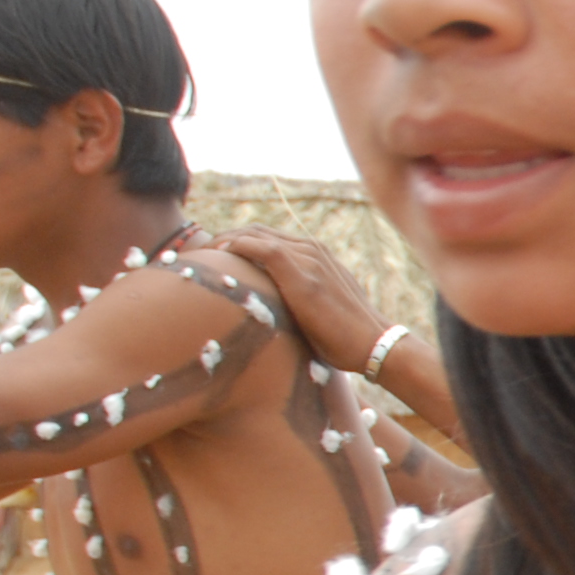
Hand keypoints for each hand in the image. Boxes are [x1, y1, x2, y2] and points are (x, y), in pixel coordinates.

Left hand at [197, 224, 391, 372]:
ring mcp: (307, 256)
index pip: (269, 238)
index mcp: (317, 256)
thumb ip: (299, 302)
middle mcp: (312, 248)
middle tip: (200, 257)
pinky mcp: (299, 269)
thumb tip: (271, 319)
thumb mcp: (320, 312)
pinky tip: (216, 260)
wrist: (374, 344)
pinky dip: (231, 247)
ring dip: (222, 241)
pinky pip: (255, 245)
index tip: (216, 260)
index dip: (238, 244)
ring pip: (252, 234)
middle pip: (256, 231)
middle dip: (225, 238)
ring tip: (200, 258)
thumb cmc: (348, 339)